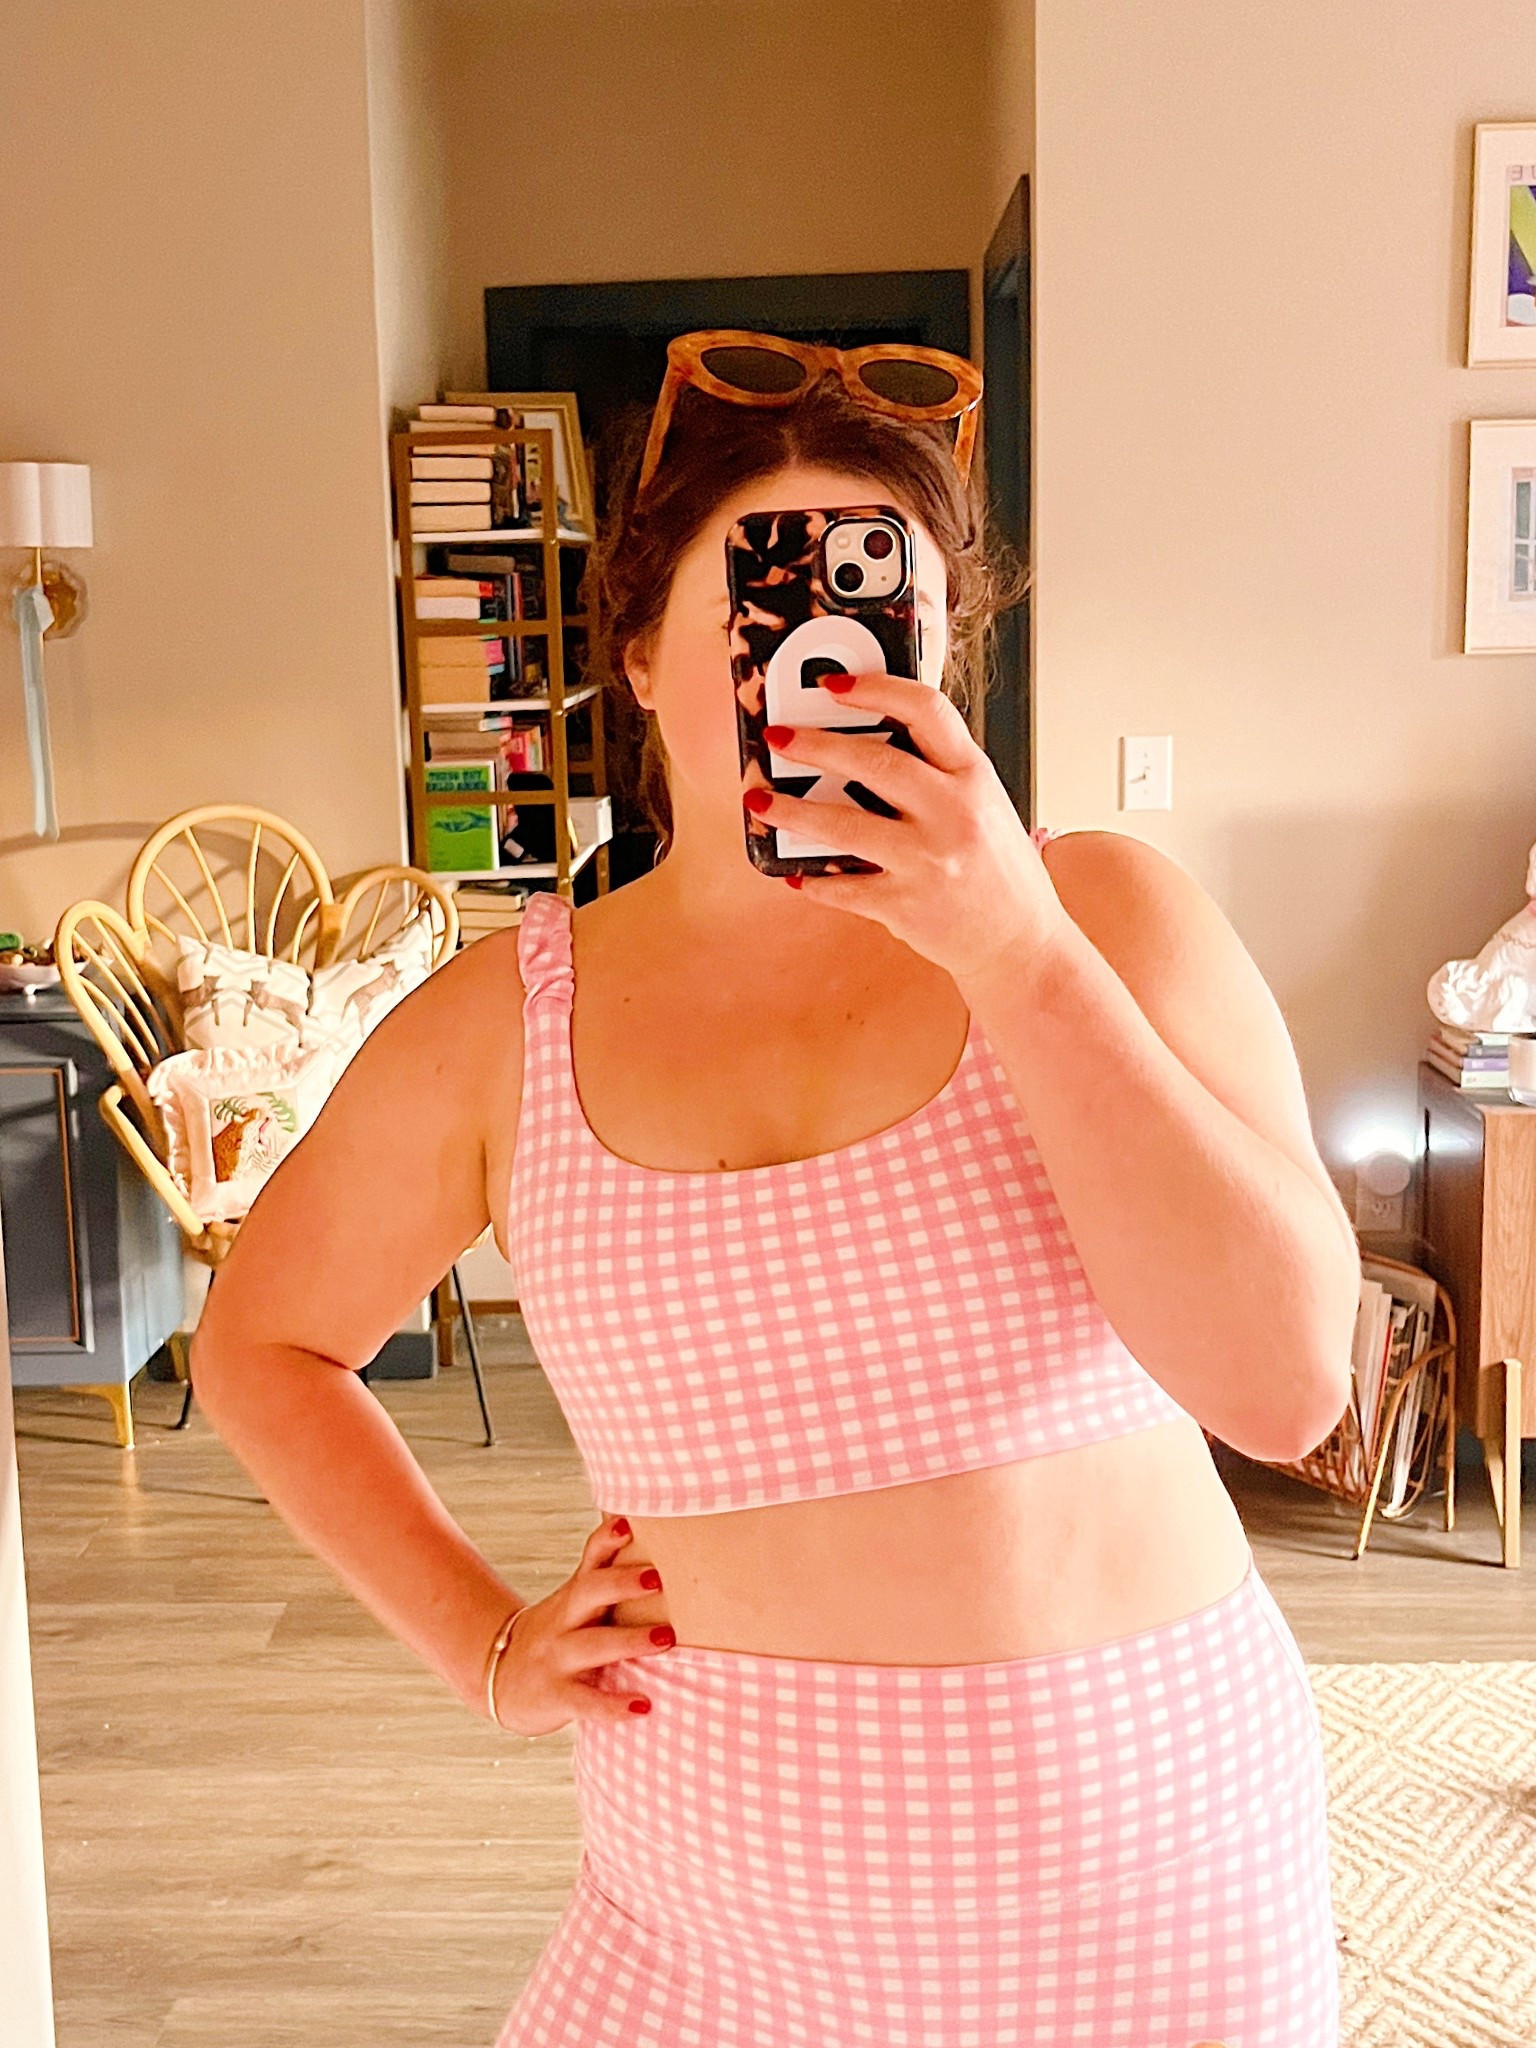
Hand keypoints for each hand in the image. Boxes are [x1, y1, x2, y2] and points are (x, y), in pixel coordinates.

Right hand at [490, 1516, 675, 1733]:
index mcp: (574, 1596)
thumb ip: (606, 1576)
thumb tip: (641, 1529)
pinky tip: (643, 1706)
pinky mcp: (555, 1696)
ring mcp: (556, 1658)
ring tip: (665, 1639)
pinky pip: (586, 1701)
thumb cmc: (556, 1635)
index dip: (607, 1540)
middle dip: (620, 1583)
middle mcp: (563, 1621)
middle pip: (588, 1593)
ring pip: (591, 1645)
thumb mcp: (574, 1603)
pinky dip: (613, 1704)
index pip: (590, 1560)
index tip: (629, 1523)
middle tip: (657, 1578)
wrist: (498, 1679)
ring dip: (629, 1641)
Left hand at [748, 671, 1073, 984]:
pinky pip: (843, 887)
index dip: (875, 688)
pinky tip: (796, 873)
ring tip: (761, 801)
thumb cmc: (999, 871)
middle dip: (814, 745)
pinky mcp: (905, 905)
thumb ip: (939, 774)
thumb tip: (865, 745)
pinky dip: (814, 880)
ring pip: (842, 825)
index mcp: (975, 777)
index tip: (833, 685)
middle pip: (873, 762)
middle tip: (778, 737)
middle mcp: (955, 813)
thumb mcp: (985, 805)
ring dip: (791, 811)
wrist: (1020, 942)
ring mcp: (929, 861)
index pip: (926, 710)